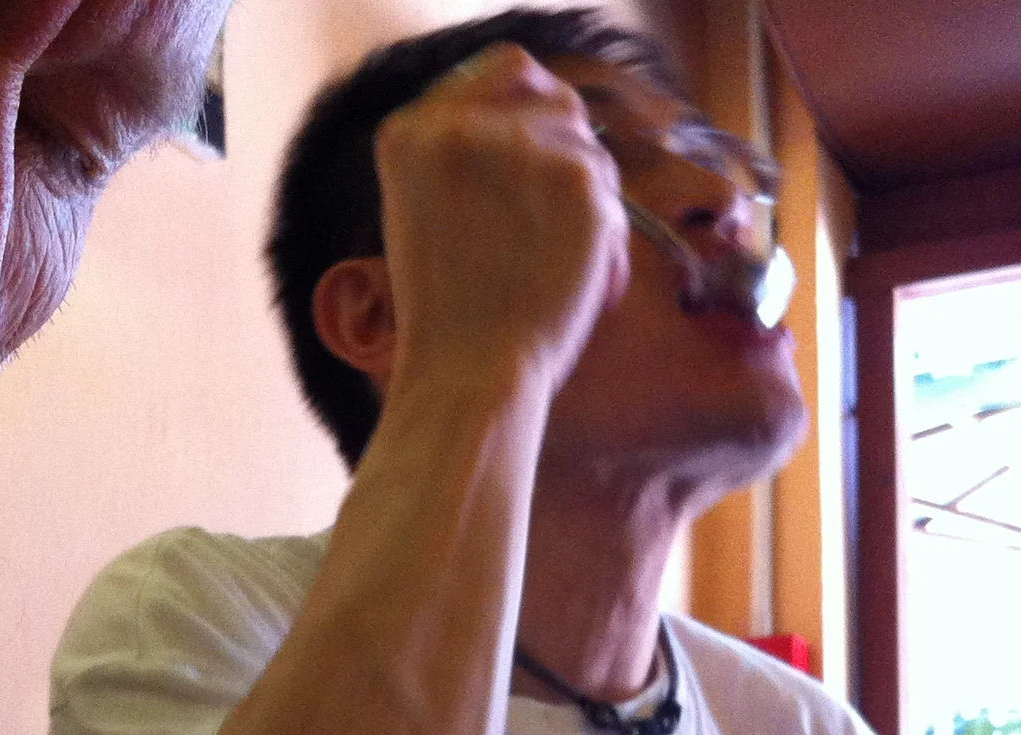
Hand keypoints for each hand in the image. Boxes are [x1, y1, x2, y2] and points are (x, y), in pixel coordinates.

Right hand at [372, 43, 630, 397]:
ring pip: (589, 151)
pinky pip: (611, 196)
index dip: (535, 108)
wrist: (467, 378)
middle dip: (569, 155)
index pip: (503, 69)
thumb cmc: (450, 321)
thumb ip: (469, 159)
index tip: (543, 154)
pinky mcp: (574, 179)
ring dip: (587, 208)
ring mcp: (518, 147)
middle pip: (557, 101)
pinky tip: (580, 288)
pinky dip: (605, 246)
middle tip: (557, 222)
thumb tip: (547, 118)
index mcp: (408, 134)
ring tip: (555, 272)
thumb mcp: (426, 217)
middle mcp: (457, 126)